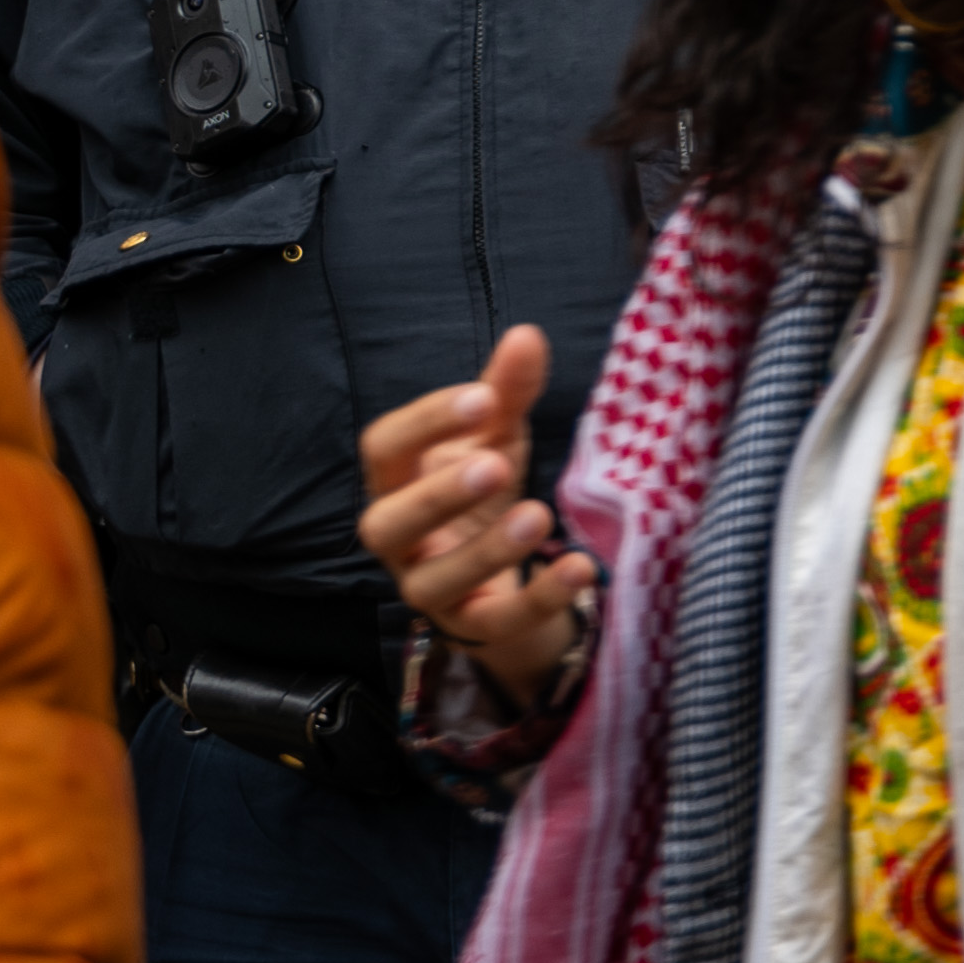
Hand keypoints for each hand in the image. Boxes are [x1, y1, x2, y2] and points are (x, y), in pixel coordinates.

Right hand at [356, 325, 593, 704]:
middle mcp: (398, 539)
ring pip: (433, 582)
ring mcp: (427, 588)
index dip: (426, 424)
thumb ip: (507, 392)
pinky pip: (497, 622)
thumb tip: (528, 335)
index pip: (384, 449)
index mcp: (396, 481)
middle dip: (437, 496)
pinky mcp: (471, 627)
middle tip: (493, 464)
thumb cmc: (483, 493)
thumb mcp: (497, 438)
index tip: (481, 398)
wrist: (500, 577)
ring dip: (485, 551)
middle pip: (388, 523)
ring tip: (537, 514)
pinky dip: (539, 598)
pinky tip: (580, 567)